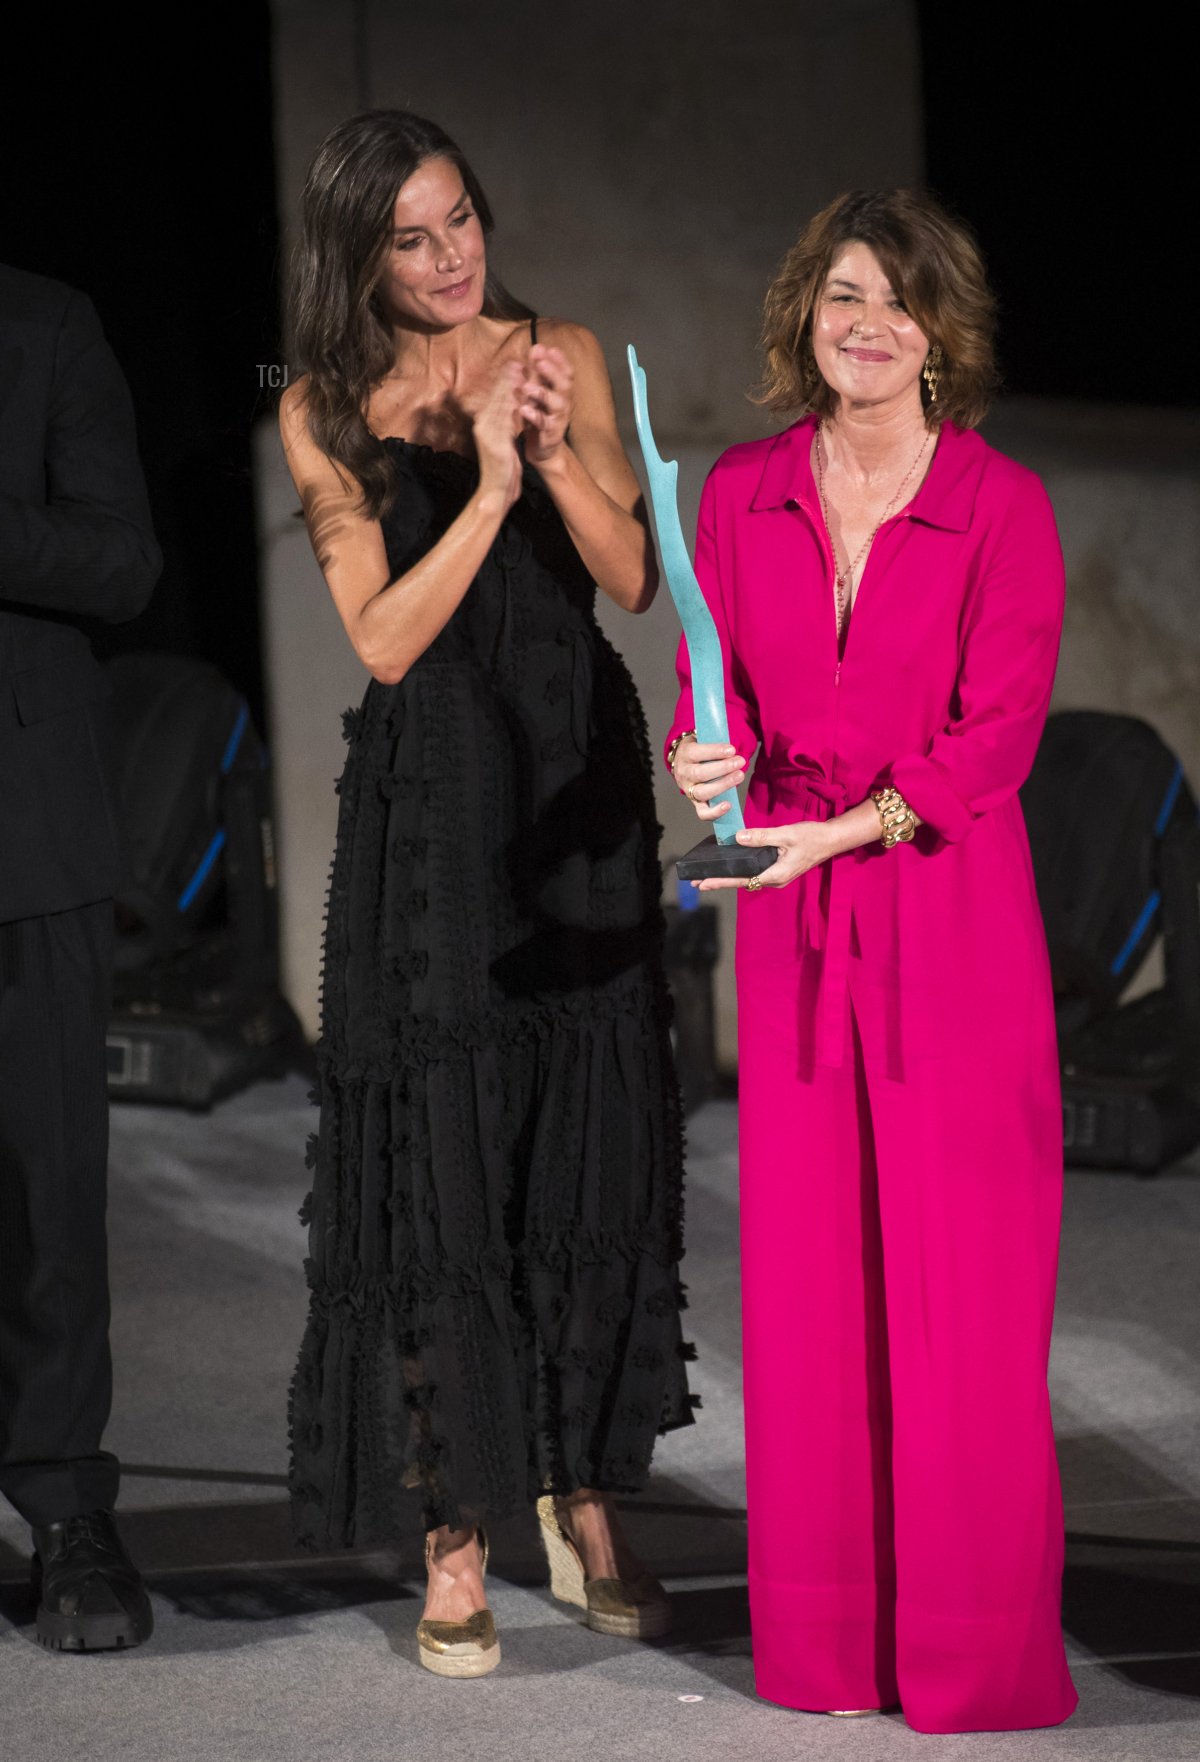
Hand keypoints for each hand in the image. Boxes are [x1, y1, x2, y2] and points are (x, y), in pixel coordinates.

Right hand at [471, 361, 523, 511]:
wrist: (496, 492)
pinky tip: (523, 395)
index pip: (495, 397)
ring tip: (522, 370)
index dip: (505, 380)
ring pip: (501, 404)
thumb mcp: (503, 441)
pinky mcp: (496, 443)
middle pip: (496, 396)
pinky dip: (514, 405)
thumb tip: (512, 407)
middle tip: (519, 359)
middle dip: (508, 377)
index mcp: (484, 424)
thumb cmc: (502, 469)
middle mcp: (483, 425)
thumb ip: (505, 424)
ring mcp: (488, 434)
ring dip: (511, 386)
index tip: (515, 364)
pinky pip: (507, 420)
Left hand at [520, 344, 573, 465]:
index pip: (566, 372)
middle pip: (564, 385)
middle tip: (539, 361)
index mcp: (562, 391)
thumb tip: (536, 347)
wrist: (543, 450)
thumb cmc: (540, 417)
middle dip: (552, 371)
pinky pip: (544, 424)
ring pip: (556, 404)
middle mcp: (564, 403)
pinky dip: (534, 416)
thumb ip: (538, 373)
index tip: (548, 348)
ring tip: (527, 386)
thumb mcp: (539, 392)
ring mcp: (559, 419)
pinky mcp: (550, 434)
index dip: (559, 360)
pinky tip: (523, 409)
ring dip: (542, 393)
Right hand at [672, 737, 745, 819]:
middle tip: (740, 762)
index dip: (714, 751)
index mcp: (685, 754)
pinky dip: (715, 812)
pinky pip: (702, 812)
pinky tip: (728, 805)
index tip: (732, 749)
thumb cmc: (700, 749)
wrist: (685, 762)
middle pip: (700, 773)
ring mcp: (689, 790)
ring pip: (703, 792)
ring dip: (723, 785)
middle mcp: (684, 773)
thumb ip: (716, 740)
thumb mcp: (703, 739)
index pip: (696, 753)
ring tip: (740, 776)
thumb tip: (736, 743)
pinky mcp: (695, 803)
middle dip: (722, 768)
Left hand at [695, 820, 834, 891]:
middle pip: (742, 882)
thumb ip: (761, 837)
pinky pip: (756, 873)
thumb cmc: (812, 837)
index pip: (743, 880)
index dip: (722, 881)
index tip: (704, 883)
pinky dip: (741, 871)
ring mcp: (777, 876)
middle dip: (720, 882)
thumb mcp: (785, 834)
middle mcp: (775, 880)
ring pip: (748, 879)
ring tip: (709, 877)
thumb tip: (738, 838)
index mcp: (776, 874)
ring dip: (729, 878)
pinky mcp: (778, 870)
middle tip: (698, 883)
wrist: (831, 839)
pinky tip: (731, 866)